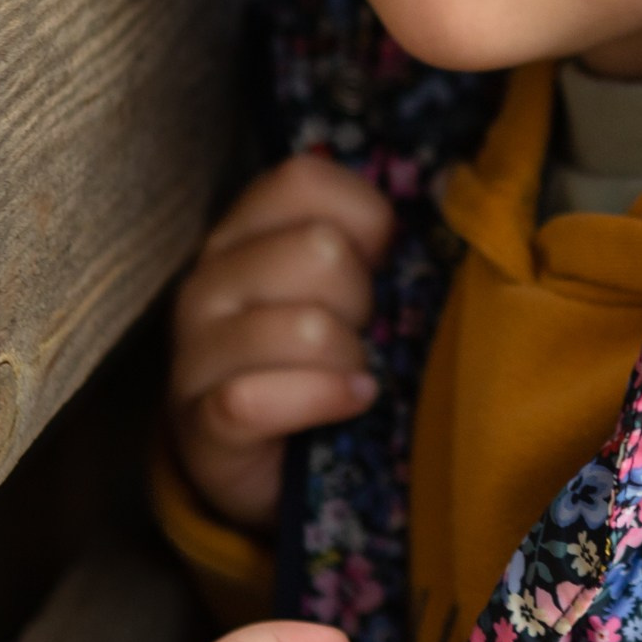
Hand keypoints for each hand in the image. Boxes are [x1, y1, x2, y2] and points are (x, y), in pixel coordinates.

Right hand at [168, 155, 394, 529]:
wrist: (257, 462)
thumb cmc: (310, 360)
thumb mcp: (337, 286)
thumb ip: (368, 237)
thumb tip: (446, 188)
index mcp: (240, 232)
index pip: (303, 179)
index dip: (364, 218)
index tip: (374, 263)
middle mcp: (207, 280)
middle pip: (319, 250)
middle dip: (361, 299)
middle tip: (356, 332)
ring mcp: (195, 350)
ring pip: (309, 328)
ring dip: (349, 358)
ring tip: (348, 374)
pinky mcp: (200, 419)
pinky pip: (267, 398)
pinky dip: (325, 401)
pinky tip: (348, 403)